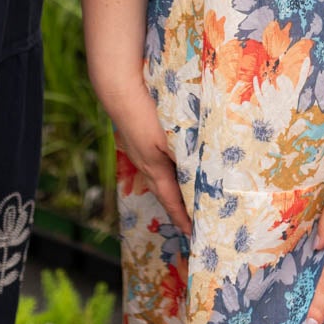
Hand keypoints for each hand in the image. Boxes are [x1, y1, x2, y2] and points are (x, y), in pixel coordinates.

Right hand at [105, 75, 191, 236]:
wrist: (120, 89)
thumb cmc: (147, 115)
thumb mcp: (172, 138)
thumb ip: (188, 157)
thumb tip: (204, 175)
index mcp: (154, 168)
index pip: (172, 200)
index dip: (182, 217)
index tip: (191, 233)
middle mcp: (145, 163)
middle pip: (163, 191)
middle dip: (176, 207)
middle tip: (189, 219)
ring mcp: (138, 150)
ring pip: (158, 175)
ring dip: (171, 187)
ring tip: (184, 193)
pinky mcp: (137, 136)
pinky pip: (154, 160)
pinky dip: (166, 167)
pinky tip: (171, 158)